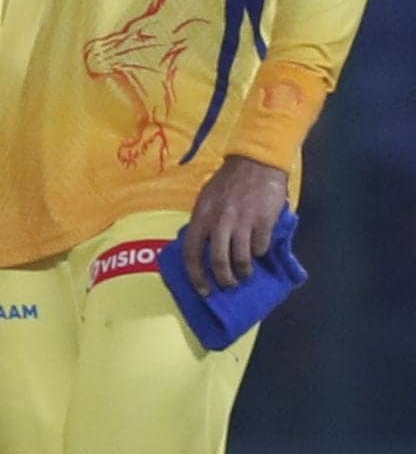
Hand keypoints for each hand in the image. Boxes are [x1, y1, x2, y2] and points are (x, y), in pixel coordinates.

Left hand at [183, 154, 288, 295]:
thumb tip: (203, 248)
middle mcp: (219, 220)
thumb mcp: (208, 199)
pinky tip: (259, 248)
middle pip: (218, 261)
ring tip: (246, 274)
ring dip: (244, 272)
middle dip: (224, 279)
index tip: (203, 291)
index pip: (191, 252)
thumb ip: (205, 221)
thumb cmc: (229, 181)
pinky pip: (260, 247)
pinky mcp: (263, 221)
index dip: (195, 275)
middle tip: (229, 285)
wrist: (256, 162)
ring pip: (241, 259)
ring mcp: (242, 221)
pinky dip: (259, 253)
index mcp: (201, 215)